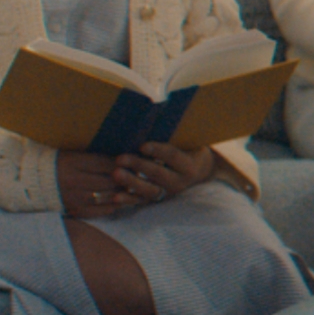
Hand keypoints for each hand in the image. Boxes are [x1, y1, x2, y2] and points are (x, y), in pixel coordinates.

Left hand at [59, 144, 210, 218]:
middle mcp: (179, 181)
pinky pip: (141, 202)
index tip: (142, 145)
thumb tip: (155, 112)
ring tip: (115, 174)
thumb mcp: (187, 141)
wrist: (199, 172)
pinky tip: (115, 197)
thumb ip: (174, 134)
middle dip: (139, 166)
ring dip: (131, 182)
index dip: (158, 150)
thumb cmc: (188, 149)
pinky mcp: (157, 200)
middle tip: (120, 158)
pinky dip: (128, 200)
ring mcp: (168, 192)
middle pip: (158, 173)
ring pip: (149, 190)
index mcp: (189, 165)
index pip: (173, 156)